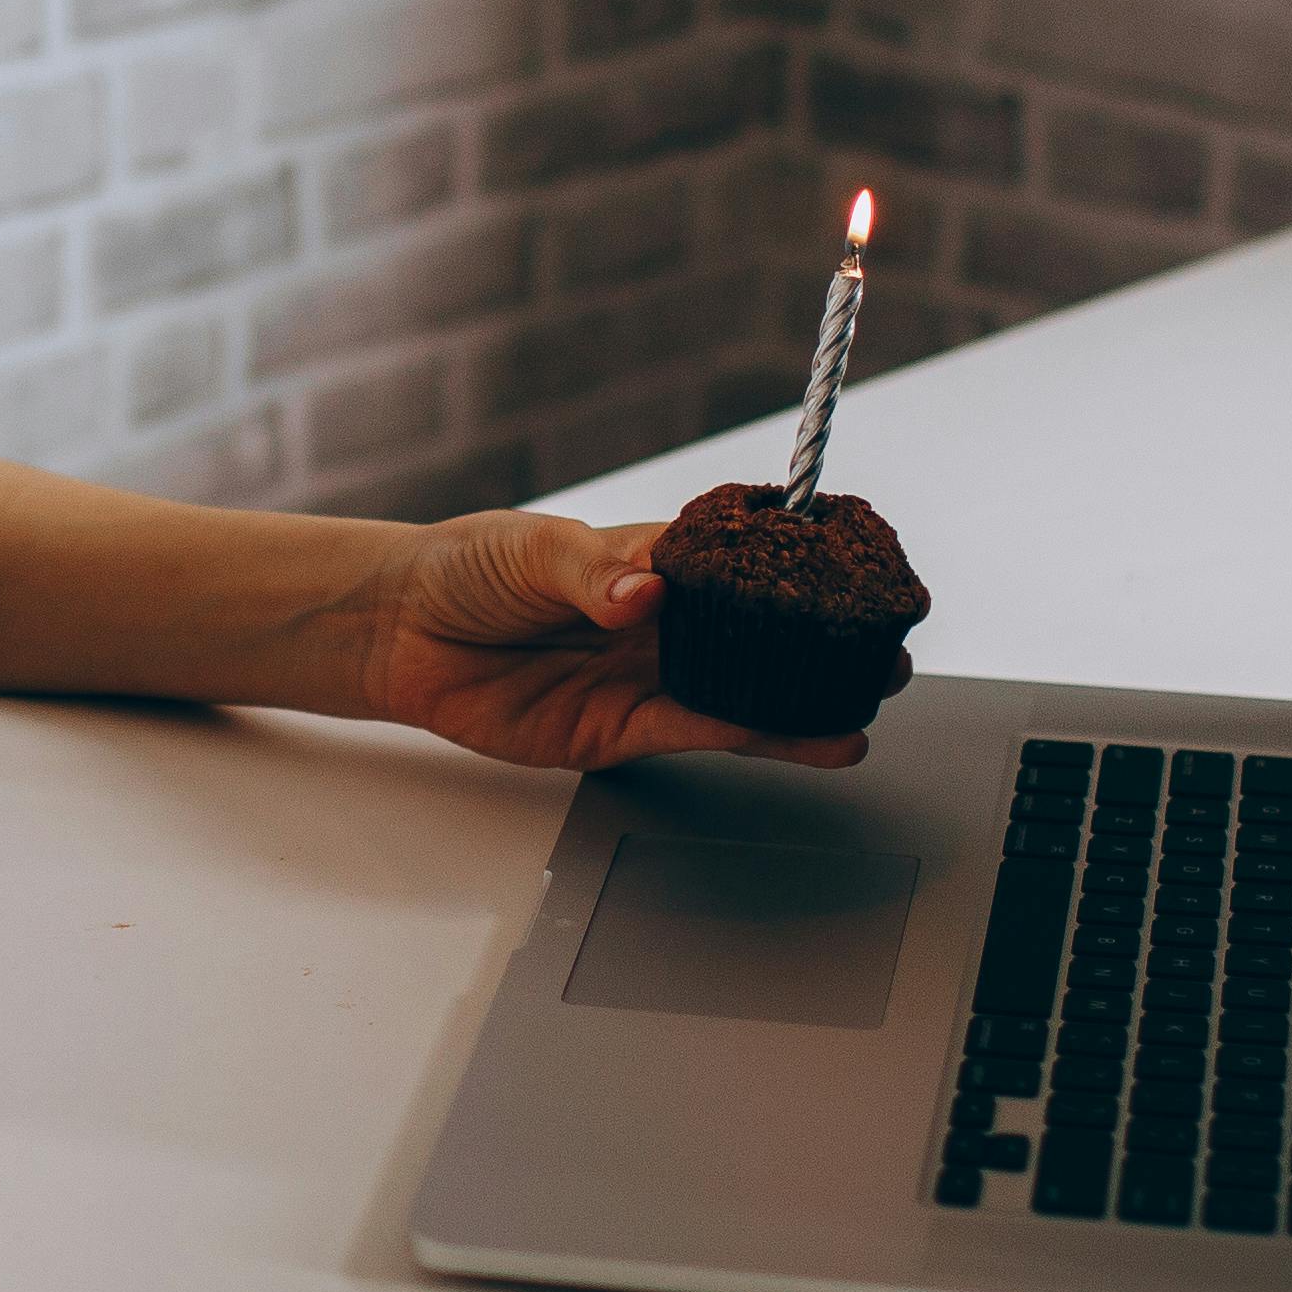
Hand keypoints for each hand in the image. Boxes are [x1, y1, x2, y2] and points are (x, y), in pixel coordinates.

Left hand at [350, 511, 872, 775]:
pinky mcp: (626, 729)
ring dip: (810, 694)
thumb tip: (643, 592)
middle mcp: (663, 618)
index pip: (743, 557)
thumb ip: (592, 571)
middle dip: (825, 635)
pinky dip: (765, 739)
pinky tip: (817, 740)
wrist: (401, 636)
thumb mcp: (529, 551)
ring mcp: (649, 674)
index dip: (802, 562)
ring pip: (748, 687)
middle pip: (762, 628)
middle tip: (889, 639)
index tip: (860, 564)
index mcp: (651, 556)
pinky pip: (708, 732)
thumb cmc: (465, 571)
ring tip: (872, 694)